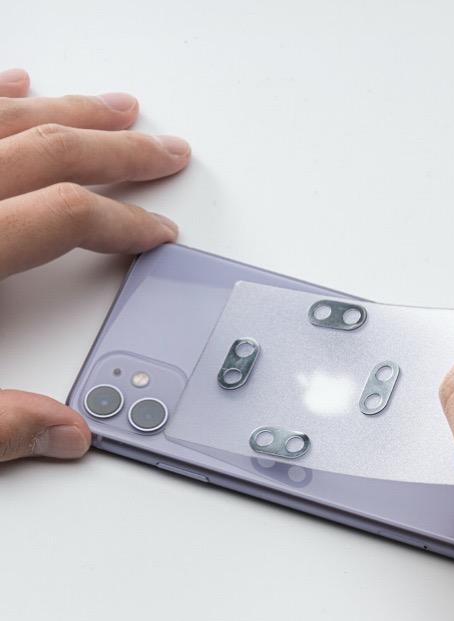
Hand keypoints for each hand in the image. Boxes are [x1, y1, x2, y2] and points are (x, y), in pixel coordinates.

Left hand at [0, 68, 189, 462]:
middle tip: (166, 148)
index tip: (159, 234)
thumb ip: (0, 428)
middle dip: (119, 151)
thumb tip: (67, 433)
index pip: (66, 217)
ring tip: (115, 105)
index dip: (124, 225)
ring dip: (68, 110)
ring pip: (4, 119)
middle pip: (50, 152)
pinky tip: (17, 82)